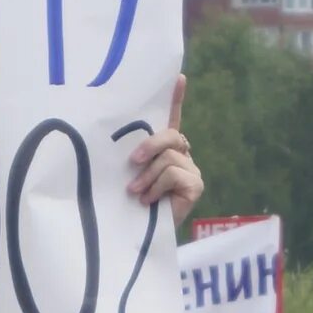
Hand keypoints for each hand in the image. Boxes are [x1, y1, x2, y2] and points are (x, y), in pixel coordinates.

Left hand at [125, 75, 200, 222]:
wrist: (139, 235)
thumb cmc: (130, 203)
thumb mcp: (127, 174)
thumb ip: (131, 157)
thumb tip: (116, 144)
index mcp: (164, 148)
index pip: (172, 118)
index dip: (176, 98)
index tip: (178, 77)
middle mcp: (181, 154)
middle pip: (170, 135)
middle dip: (150, 145)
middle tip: (133, 161)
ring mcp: (192, 169)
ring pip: (168, 157)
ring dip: (147, 176)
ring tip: (135, 192)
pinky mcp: (196, 185)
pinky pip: (174, 173)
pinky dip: (157, 187)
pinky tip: (149, 201)